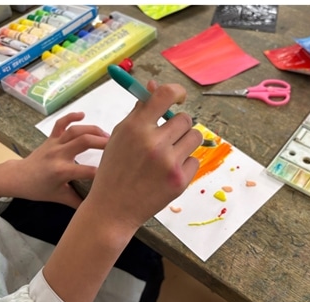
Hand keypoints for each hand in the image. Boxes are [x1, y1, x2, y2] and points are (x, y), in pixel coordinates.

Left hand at [0, 113, 107, 208]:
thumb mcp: (61, 198)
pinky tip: (83, 114)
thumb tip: (99, 208)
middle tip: (118, 147)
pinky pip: (61, 124)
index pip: (88, 171)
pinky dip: (71, 116)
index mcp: (62, 171)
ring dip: (93, 130)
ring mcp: (54, 144)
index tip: (117, 174)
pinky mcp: (50, 139)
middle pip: (84, 142)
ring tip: (108, 136)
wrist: (19, 177)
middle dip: (103, 142)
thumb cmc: (40, 189)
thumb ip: (80, 202)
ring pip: (75, 131)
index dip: (104, 173)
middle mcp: (58, 154)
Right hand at [84, 81, 201, 238]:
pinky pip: (194, 160)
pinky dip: (185, 163)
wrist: (114, 207)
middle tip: (170, 135)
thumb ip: (140, 112)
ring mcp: (169, 163)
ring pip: (194, 137)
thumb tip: (154, 86)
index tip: (178, 96)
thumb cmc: (116, 169)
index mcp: (136, 127)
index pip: (165, 95)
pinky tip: (169, 171)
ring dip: (186, 141)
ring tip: (170, 152)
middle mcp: (154, 143)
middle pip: (185, 119)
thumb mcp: (120, 135)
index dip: (177, 92)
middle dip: (179, 124)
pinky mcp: (180, 180)